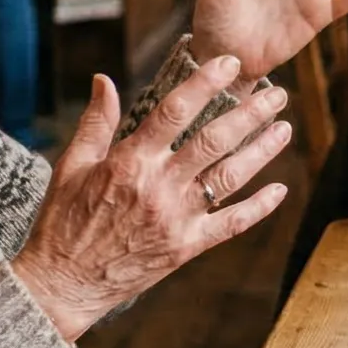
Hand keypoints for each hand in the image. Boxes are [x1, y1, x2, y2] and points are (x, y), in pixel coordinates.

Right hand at [10, 60, 291, 342]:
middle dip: (249, 113)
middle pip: (213, 140)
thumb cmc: (62, 221)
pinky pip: (231, 224)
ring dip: (262, 152)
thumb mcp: (71, 166)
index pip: (174, 111)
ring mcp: (176, 218)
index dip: (205, 83)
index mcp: (129, 161)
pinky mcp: (186, 247)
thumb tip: (105, 79)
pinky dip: (258, 207)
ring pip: (229, 178)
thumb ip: (96, 122)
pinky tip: (280, 189)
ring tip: (284, 128)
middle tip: (277, 93)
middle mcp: (158, 187)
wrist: (64, 284)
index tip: (230, 63)